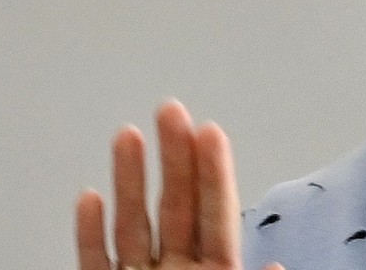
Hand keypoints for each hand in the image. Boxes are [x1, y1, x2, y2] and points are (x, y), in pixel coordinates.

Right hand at [76, 100, 282, 269]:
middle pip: (177, 206)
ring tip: (128, 133)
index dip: (214, 172)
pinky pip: (96, 260)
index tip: (210, 131)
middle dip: (174, 156)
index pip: (217, 213)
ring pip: (133, 225)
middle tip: (171, 111)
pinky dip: (90, 233)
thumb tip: (276, 267)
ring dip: (129, 180)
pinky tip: (90, 196)